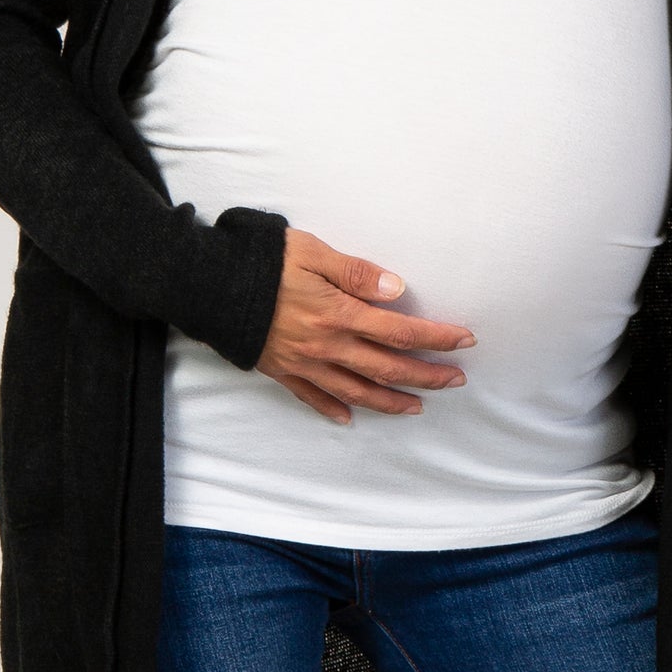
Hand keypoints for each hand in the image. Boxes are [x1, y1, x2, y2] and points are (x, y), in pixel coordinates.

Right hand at [255, 225, 476, 426]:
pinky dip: (333, 410)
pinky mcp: (281, 370)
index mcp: (338, 314)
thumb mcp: (312, 252)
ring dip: (391, 402)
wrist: (206, 284)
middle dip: (427, 377)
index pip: (399, 331)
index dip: (436, 338)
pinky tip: (349, 419)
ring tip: (417, 407)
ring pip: (356, 392)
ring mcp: (303, 363)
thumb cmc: (261, 260)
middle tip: (456, 380)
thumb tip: (397, 289)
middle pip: (387, 369)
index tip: (465, 341)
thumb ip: (356, 272)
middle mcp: (325, 346)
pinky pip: (312, 398)